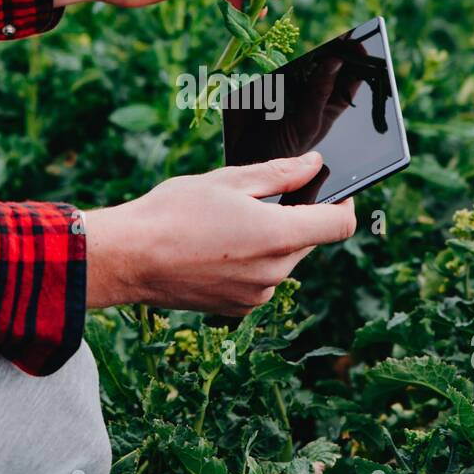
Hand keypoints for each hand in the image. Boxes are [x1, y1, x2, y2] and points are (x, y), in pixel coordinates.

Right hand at [82, 152, 356, 314]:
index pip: (340, 225)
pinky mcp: (237, 308)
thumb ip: (280, 174)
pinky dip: (249, 264)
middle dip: (293, 218)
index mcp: (279, 235)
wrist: (128, 258)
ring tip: (224, 225)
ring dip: (269, 242)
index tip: (335, 193)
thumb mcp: (228, 180)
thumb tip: (314, 166)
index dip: (344, 204)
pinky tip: (215, 249)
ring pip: (283, 261)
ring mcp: (256, 294)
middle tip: (254, 200)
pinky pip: (260, 281)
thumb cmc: (173, 212)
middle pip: (308, 241)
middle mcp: (275, 271)